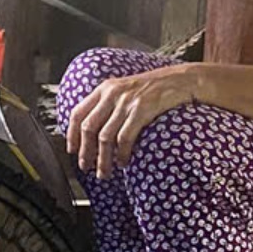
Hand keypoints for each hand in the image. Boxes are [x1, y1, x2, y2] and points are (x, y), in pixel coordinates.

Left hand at [65, 67, 196, 180]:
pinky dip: (121, 154)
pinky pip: (124, 137)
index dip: (71, 134)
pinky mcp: (141, 109)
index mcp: (104, 88)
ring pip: (104, 137)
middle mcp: (112, 93)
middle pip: (88, 127)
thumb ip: (109, 104)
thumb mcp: (125, 90)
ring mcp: (126, 101)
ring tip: (104, 172)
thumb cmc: (154, 88)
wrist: (181, 80)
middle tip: (86, 167)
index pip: (78, 113)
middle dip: (85, 151)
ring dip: (102, 159)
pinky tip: (122, 162)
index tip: (72, 150)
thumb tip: (94, 130)